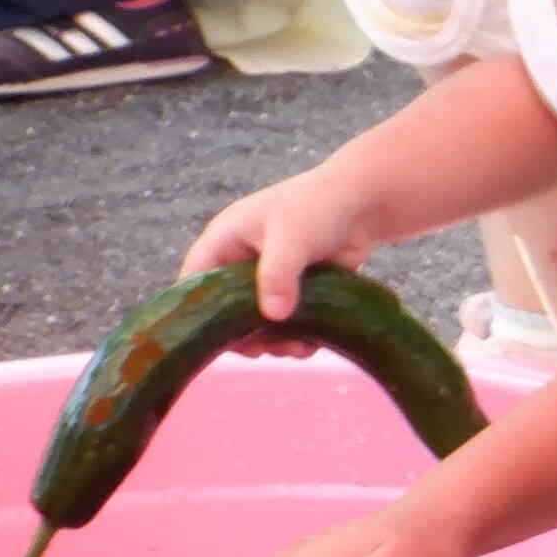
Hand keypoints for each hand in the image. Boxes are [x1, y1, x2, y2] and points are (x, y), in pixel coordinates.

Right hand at [181, 167, 390, 346]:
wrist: (362, 206)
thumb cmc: (318, 208)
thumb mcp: (292, 238)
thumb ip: (278, 274)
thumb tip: (273, 316)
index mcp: (224, 242)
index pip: (194, 282)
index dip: (200, 312)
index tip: (221, 340)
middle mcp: (240, 263)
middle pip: (226, 312)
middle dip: (246, 335)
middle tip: (268, 350)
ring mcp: (268, 280)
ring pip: (258, 323)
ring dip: (275, 342)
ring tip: (299, 349)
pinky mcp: (294, 293)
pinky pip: (286, 325)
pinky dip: (296, 338)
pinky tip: (312, 345)